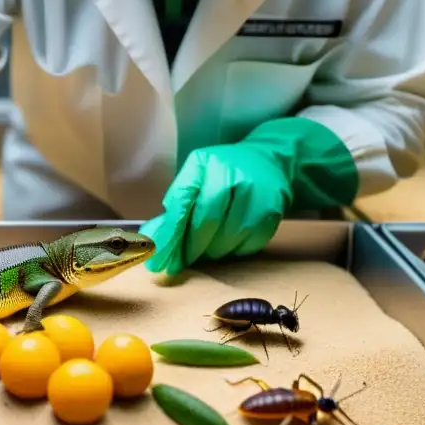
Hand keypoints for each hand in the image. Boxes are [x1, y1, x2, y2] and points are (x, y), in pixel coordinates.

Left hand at [140, 142, 290, 275]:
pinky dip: (231, 251)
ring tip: (204, 247)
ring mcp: (257, 197)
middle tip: (177, 262)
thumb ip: (176, 203)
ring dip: (210, 251)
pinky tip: (226, 242)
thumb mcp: (196, 175)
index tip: (158, 258)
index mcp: (208, 164)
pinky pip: (245, 247)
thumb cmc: (223, 171)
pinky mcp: (271, 216)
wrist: (268, 162)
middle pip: (206, 224)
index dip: (169, 234)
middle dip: (189, 248)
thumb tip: (153, 238)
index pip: (184, 202)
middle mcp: (234, 177)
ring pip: (226, 240)